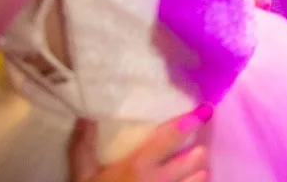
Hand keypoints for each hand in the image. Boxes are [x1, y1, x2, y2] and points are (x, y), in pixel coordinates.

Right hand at [68, 106, 211, 181]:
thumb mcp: (83, 177)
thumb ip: (83, 148)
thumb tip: (85, 117)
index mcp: (138, 165)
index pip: (169, 138)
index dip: (189, 122)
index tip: (204, 111)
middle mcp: (159, 179)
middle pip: (195, 158)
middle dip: (198, 152)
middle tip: (198, 148)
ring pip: (199, 178)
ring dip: (199, 173)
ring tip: (199, 170)